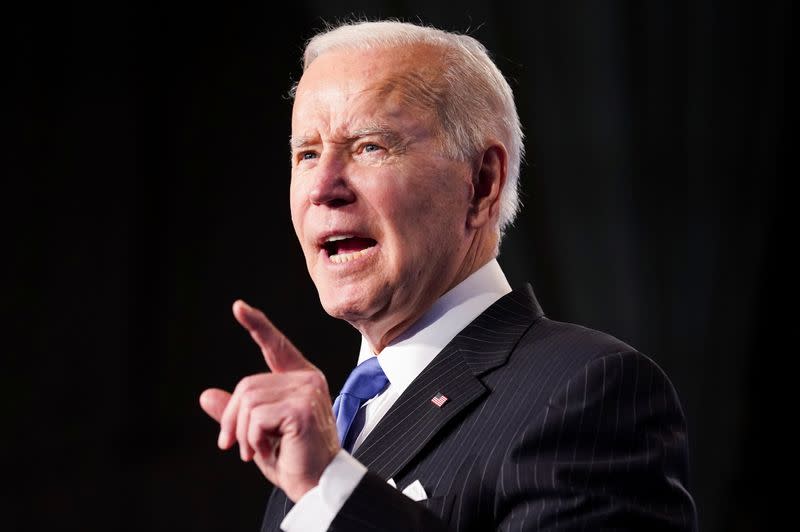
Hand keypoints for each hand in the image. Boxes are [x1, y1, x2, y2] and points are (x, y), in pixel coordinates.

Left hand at [199, 300, 339, 501]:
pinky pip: (256, 417)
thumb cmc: (294, 460)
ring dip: (244, 432)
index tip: (238, 307)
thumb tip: (205, 395)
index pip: (276, 346)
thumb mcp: (256, 433)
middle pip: (247, 385)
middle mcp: (307, 380)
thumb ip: (236, 412)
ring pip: (248, 401)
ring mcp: (307, 392)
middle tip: (236, 447)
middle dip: (233, 419)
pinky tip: (269, 449)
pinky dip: (253, 438)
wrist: (317, 485)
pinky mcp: (302, 408)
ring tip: (257, 449)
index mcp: (301, 380)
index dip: (257, 325)